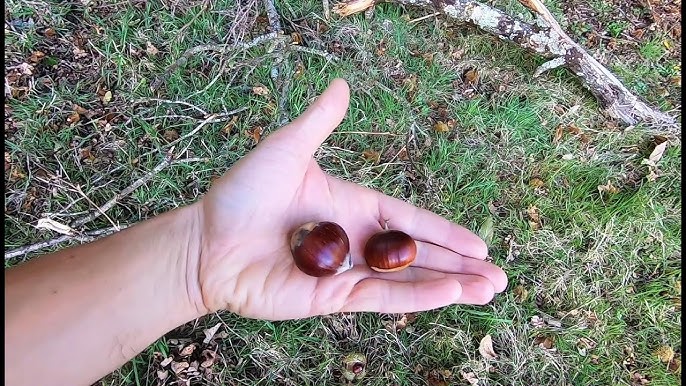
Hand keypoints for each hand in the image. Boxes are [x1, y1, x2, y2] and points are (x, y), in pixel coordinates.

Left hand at [194, 79, 507, 319]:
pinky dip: (416, 298)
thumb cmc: (241, 194)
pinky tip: (448, 296)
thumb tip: (340, 85)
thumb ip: (320, 122)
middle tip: (498, 275)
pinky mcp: (331, 299)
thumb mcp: (286, 149)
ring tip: (489, 290)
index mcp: (353, 207)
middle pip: (418, 256)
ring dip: (449, 286)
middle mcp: (355, 243)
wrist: (206, 242)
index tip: (478, 242)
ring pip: (408, 282)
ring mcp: (346, 273)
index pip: (409, 220)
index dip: (444, 232)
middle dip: (459, 265)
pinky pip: (381, 298)